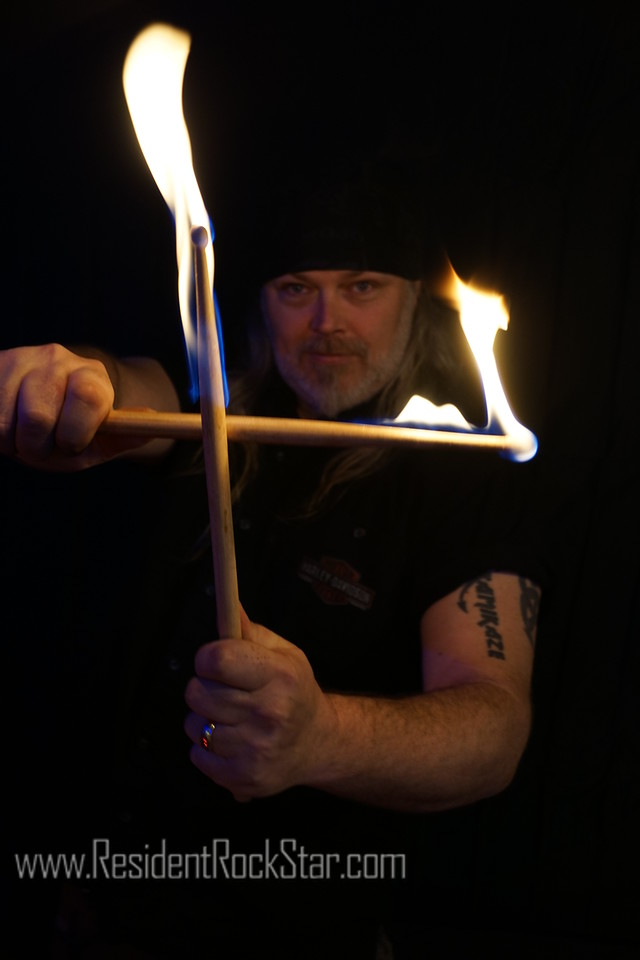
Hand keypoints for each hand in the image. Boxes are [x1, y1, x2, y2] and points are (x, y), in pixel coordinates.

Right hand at [0, 344, 145, 468]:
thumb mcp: (97, 440)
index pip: (88, 398)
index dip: (76, 432)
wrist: (31, 408)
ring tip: (22, 435)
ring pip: (5, 421)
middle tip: (41, 446)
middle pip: (38, 416)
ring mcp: (20, 359)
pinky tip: (6, 425)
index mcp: (91, 376)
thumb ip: (122, 437)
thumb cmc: (68, 429)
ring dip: (12, 442)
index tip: (71, 445)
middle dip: (37, 447)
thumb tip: (152, 427)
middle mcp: (57, 358)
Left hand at [184, 609, 334, 800]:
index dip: (207, 657)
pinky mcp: (243, 777)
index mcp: (279, 675)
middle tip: (224, 689)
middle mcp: (270, 713)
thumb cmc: (295, 690)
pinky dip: (207, 748)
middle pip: (197, 692)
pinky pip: (197, 755)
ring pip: (194, 725)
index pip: (218, 660)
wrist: (318, 743)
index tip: (214, 660)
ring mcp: (256, 749)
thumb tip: (227, 603)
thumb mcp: (284, 653)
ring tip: (230, 717)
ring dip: (204, 719)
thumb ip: (249, 631)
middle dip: (204, 686)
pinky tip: (231, 741)